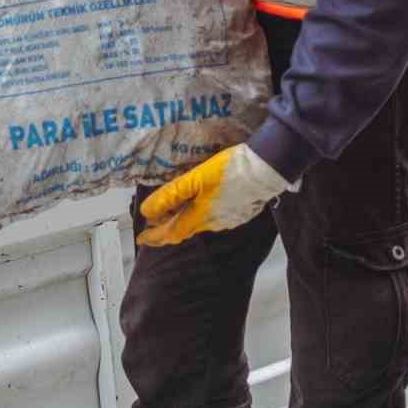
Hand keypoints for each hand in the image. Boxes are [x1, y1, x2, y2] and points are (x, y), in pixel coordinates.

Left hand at [137, 143, 287, 246]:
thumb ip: (171, 194)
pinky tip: (204, 205)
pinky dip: (203, 215)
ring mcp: (229, 220)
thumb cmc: (229, 171)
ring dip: (186, 221)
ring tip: (176, 212)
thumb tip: (147, 210)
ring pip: (201, 224)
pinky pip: (216, 218)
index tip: (142, 238)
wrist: (265, 169)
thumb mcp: (195, 178)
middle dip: (168, 229)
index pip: (171, 232)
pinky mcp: (241, 213)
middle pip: (185, 230)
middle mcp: (213, 223)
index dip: (155, 236)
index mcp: (199, 216)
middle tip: (155, 225)